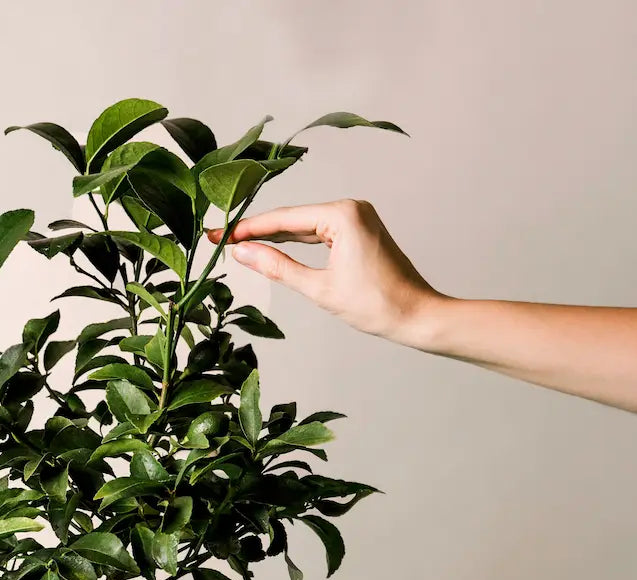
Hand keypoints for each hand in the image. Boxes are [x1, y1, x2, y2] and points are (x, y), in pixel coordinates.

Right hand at [207, 200, 440, 343]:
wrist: (416, 315)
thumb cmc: (375, 305)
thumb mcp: (318, 288)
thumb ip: (277, 267)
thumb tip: (242, 253)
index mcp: (342, 214)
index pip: (284, 220)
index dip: (248, 229)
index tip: (220, 235)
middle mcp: (350, 208)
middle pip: (292, 219)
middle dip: (257, 232)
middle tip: (221, 239)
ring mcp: (356, 218)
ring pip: (304, 227)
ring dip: (274, 238)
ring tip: (239, 244)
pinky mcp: (359, 231)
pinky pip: (319, 234)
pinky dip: (296, 243)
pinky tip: (272, 248)